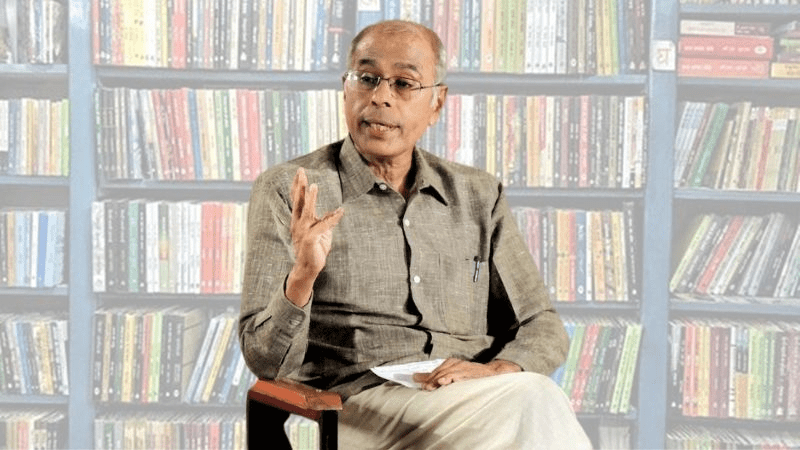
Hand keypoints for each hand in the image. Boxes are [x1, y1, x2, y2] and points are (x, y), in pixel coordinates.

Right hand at [285, 167, 343, 306]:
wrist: (307, 269)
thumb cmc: (314, 250)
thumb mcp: (321, 233)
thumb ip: (324, 221)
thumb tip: (332, 212)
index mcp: (299, 221)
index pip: (298, 200)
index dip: (298, 186)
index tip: (299, 173)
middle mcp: (298, 224)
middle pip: (298, 201)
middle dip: (300, 185)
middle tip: (301, 171)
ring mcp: (303, 231)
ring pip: (307, 211)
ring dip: (311, 198)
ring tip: (314, 185)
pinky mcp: (310, 239)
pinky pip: (323, 226)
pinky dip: (332, 218)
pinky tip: (340, 211)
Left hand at [412, 358, 521, 390]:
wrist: (491, 373)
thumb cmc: (472, 376)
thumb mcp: (456, 376)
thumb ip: (442, 378)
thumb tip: (424, 383)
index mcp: (450, 363)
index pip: (435, 370)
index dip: (425, 375)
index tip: (414, 378)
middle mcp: (454, 363)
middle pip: (438, 371)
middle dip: (429, 379)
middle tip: (421, 386)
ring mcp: (461, 366)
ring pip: (445, 373)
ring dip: (435, 380)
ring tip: (427, 387)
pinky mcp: (468, 371)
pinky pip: (457, 374)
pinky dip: (449, 377)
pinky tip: (442, 381)